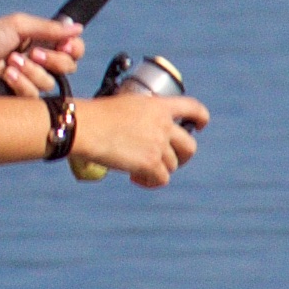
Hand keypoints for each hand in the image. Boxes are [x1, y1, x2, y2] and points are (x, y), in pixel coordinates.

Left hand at [0, 14, 86, 94]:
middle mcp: (38, 62)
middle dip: (53, 60)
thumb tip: (79, 28)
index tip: (65, 45)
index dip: (73, 49)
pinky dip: (21, 84)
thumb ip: (50, 28)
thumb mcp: (19, 26)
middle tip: (34, 53)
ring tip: (10, 63)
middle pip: (68, 66)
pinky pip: (34, 96)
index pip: (71, 49)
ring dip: (31, 71)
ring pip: (50, 82)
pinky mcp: (19, 99)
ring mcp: (29, 81)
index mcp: (40, 42)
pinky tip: (5, 76)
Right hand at [70, 81, 207, 186]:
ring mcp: (159, 145)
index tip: (201, 125)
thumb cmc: (94, 116)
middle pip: (189, 146)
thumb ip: (140, 117)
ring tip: (139, 171)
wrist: (87, 127)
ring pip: (172, 165)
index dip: (201, 117)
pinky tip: (135, 178)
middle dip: (183, 157)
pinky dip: (150, 182)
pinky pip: (161, 179)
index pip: (192, 107)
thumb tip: (138, 134)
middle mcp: (163, 124)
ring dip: (158, 170)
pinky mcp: (150, 163)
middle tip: (169, 161)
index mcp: (158, 106)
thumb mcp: (124, 106)